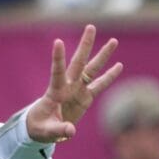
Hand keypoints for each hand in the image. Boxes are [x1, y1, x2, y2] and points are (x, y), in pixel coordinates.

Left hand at [26, 25, 122, 142]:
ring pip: (91, 69)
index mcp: (54, 92)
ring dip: (102, 55)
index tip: (58, 41)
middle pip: (77, 63)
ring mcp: (77, 90)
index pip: (57, 72)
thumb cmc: (39, 128)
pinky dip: (109, 76)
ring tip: (113, 41)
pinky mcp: (85, 97)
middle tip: (90, 27)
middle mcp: (67, 87)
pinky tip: (119, 65)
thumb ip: (58, 131)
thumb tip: (71, 131)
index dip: (58, 58)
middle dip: (84, 46)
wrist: (42, 129)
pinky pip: (99, 85)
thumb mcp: (46, 132)